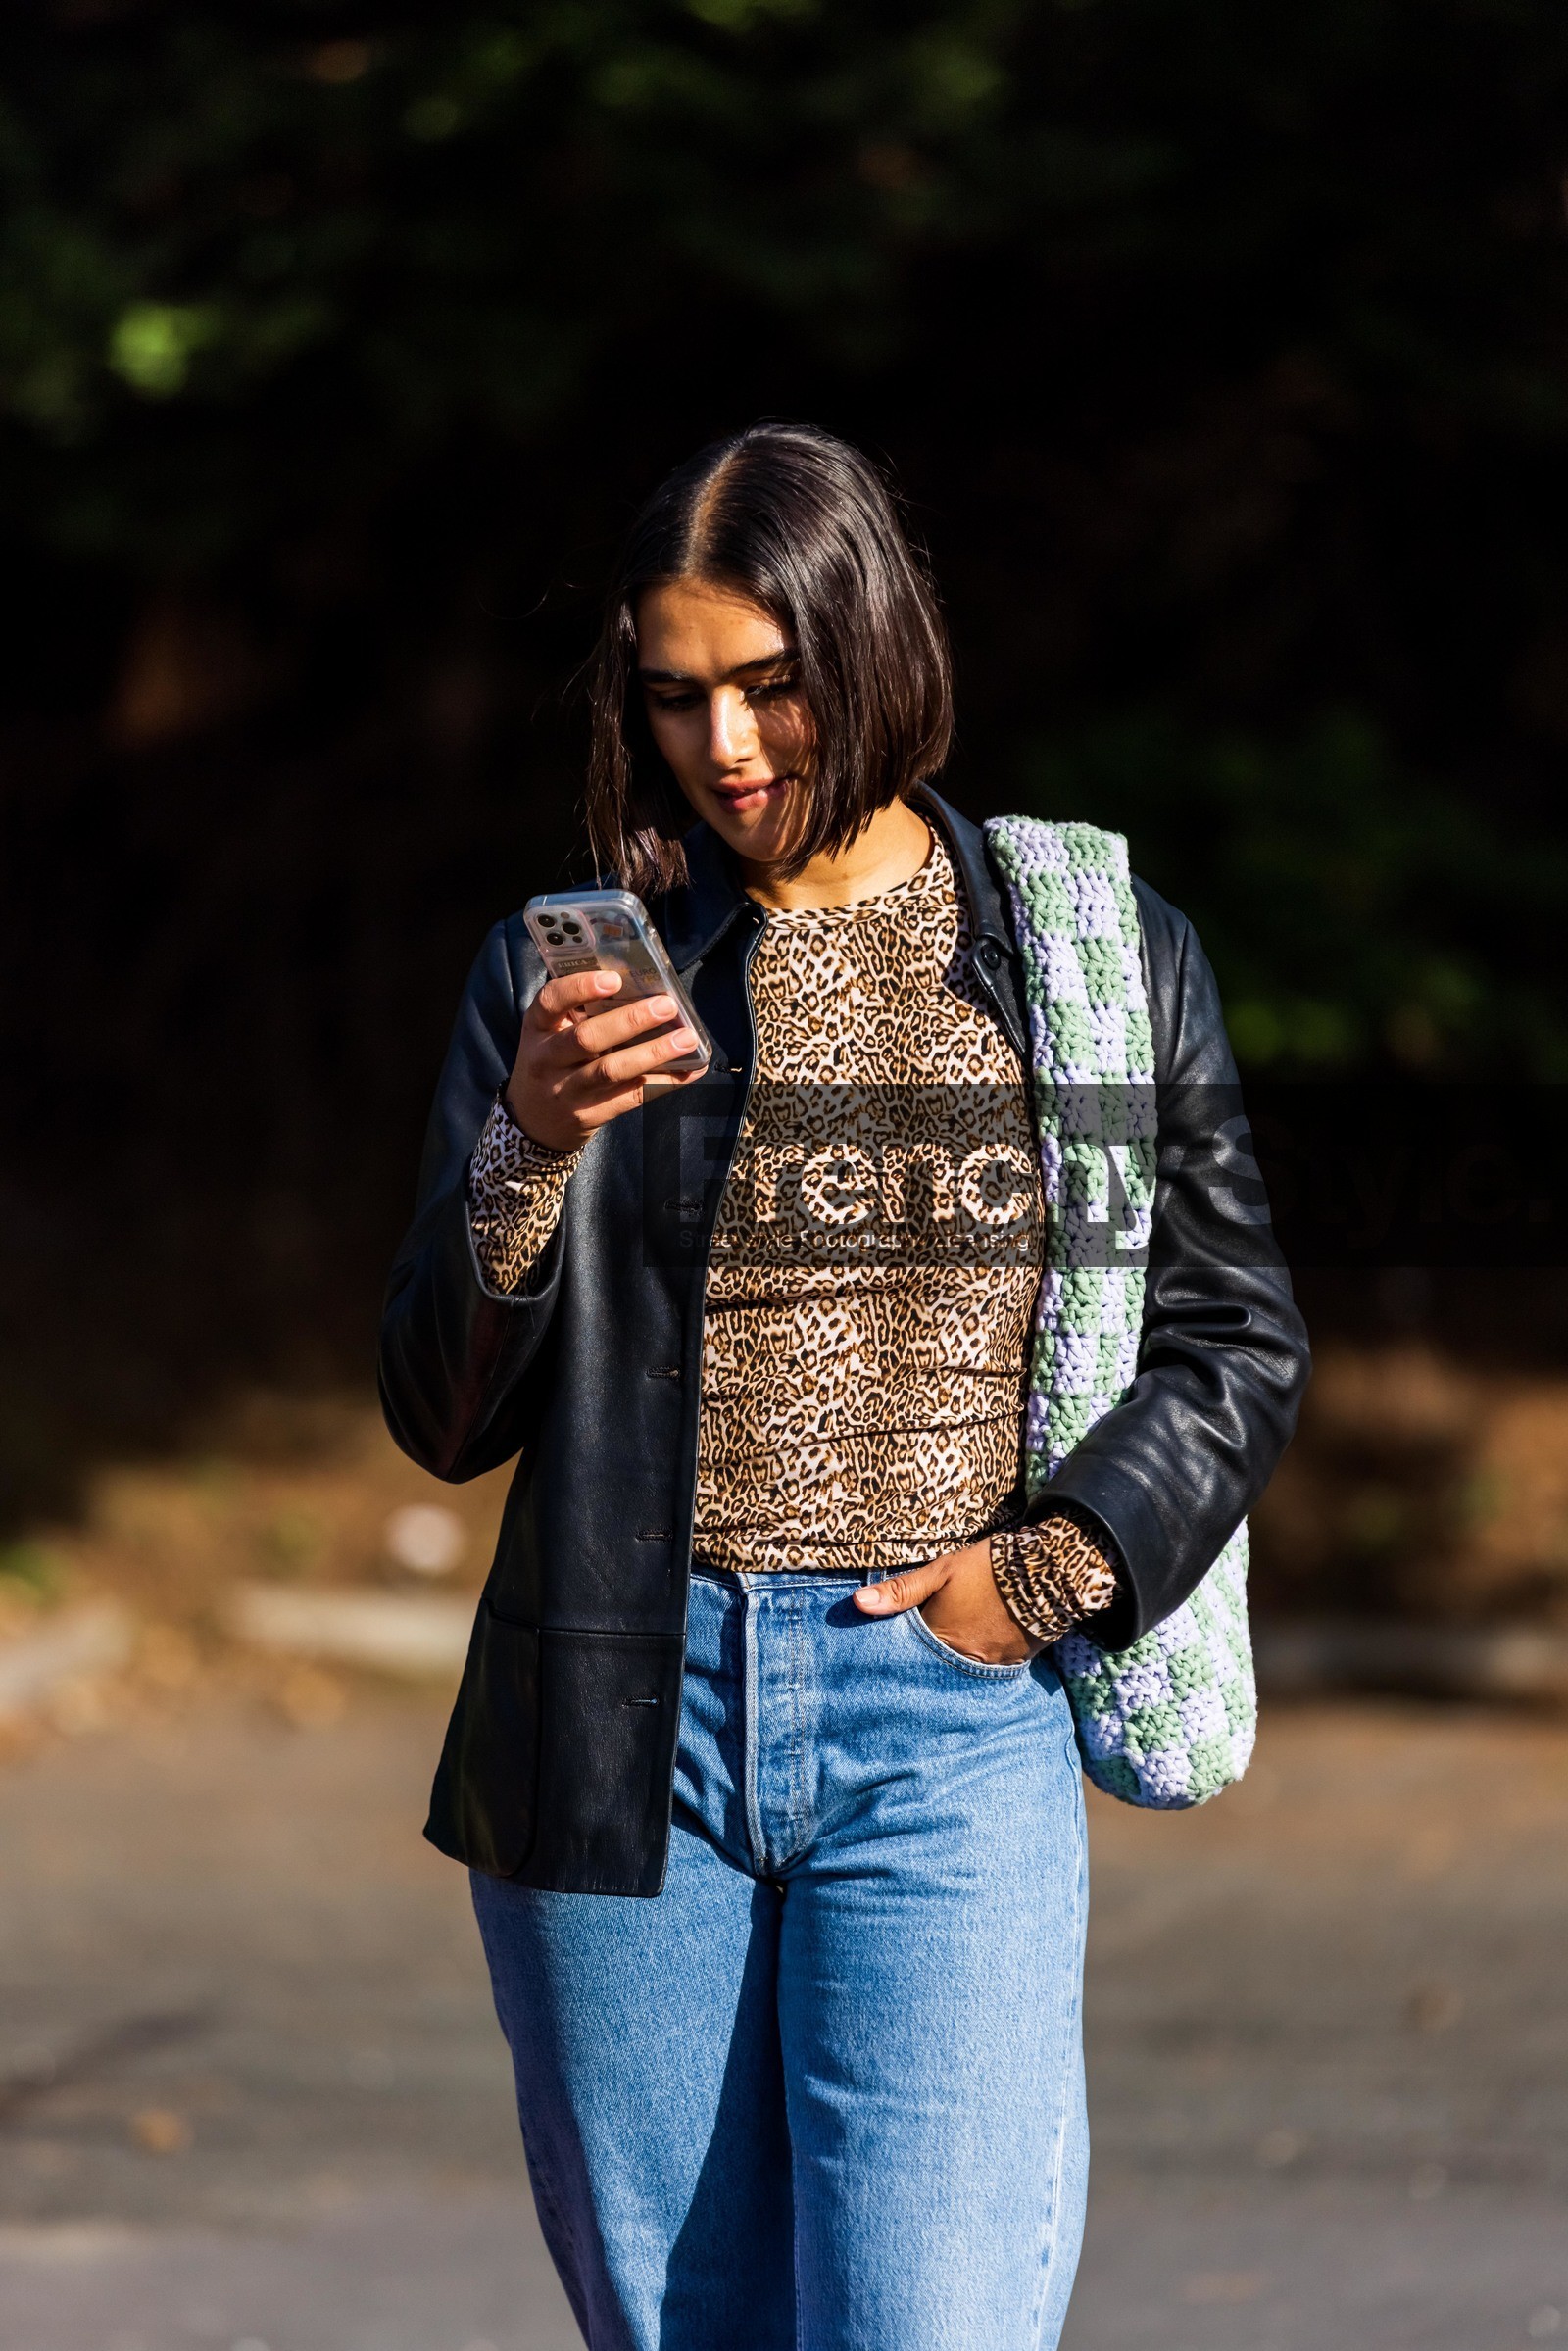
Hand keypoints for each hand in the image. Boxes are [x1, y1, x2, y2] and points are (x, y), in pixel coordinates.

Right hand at [505, 970, 702, 1153]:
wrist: (534, 1121)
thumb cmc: (552, 1063)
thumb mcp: (549, 1034)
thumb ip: (580, 1013)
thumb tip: (643, 989)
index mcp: (537, 1027)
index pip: (550, 1001)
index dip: (580, 988)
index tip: (614, 979)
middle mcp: (546, 1058)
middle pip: (587, 1038)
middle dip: (631, 1020)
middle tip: (666, 1006)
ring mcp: (567, 1090)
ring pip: (612, 1070)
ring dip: (653, 1053)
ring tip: (685, 1039)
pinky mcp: (589, 1115)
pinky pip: (630, 1097)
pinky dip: (664, 1083)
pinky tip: (689, 1071)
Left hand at [852, 1538, 1038, 1664]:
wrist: (1049, 1570)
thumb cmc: (989, 1567)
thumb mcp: (941, 1571)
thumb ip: (901, 1590)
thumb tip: (858, 1603)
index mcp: (940, 1636)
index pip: (909, 1651)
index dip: (900, 1645)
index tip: (889, 1645)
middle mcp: (963, 1658)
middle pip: (934, 1664)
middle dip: (924, 1659)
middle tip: (923, 1648)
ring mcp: (990, 1665)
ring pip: (960, 1669)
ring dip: (952, 1661)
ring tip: (949, 1648)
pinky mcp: (1014, 1664)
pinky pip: (987, 1670)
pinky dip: (978, 1660)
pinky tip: (977, 1647)